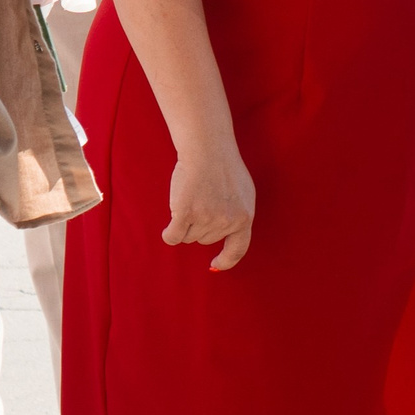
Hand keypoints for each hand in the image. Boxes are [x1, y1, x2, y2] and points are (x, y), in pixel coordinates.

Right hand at [165, 140, 256, 270]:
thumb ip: (237, 216)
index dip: (226, 260)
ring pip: (188, 237)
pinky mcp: (186, 214)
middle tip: (201, 198)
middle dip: (199, 224)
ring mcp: (207, 218)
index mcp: (245, 217)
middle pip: (204, 239)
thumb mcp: (243, 194)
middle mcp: (227, 221)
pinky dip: (169, 234)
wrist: (208, 149)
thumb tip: (228, 239)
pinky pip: (173, 237)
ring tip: (192, 197)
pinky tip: (170, 225)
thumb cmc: (224, 168)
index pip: (238, 249)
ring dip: (185, 222)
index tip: (215, 265)